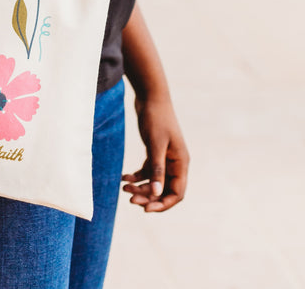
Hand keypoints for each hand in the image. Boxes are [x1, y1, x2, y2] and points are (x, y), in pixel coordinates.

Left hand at [122, 95, 188, 212]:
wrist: (150, 96)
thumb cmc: (156, 118)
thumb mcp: (155, 144)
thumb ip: (157, 169)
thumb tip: (157, 194)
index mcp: (181, 163)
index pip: (177, 193)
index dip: (163, 204)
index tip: (146, 209)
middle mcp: (175, 163)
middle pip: (164, 190)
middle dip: (148, 197)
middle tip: (130, 198)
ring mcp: (165, 158)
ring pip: (154, 182)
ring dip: (141, 187)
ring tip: (124, 187)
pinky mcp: (155, 152)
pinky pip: (147, 171)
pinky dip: (136, 176)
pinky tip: (123, 177)